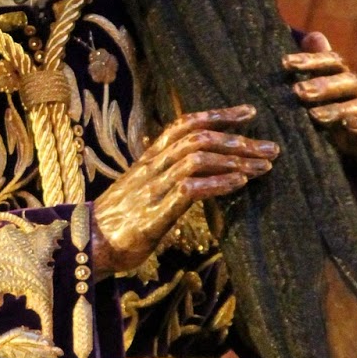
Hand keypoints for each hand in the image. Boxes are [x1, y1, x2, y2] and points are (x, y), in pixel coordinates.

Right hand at [90, 105, 278, 279]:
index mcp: (149, 159)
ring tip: (264, 167)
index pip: (185, 124)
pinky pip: (190, 189)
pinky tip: (240, 184)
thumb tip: (190, 172)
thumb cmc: (115, 221)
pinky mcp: (155, 213)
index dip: (218, 114)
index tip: (249, 112)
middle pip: (199, 138)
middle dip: (238, 140)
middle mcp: (152, 167)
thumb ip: (161, 176)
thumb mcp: (139, 190)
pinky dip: (218, 184)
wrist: (85, 245)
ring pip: (198, 158)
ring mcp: (153, 188)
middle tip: (271, 147)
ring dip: (235, 160)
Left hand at [283, 31, 356, 195]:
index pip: (334, 64)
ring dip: (337, 108)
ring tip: (314, 115)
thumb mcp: (337, 106)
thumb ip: (321, 77)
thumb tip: (309, 37)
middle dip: (322, 84)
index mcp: (350, 88)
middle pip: (349, 80)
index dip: (312, 60)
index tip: (285, 62)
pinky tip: (347, 124)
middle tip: (297, 91)